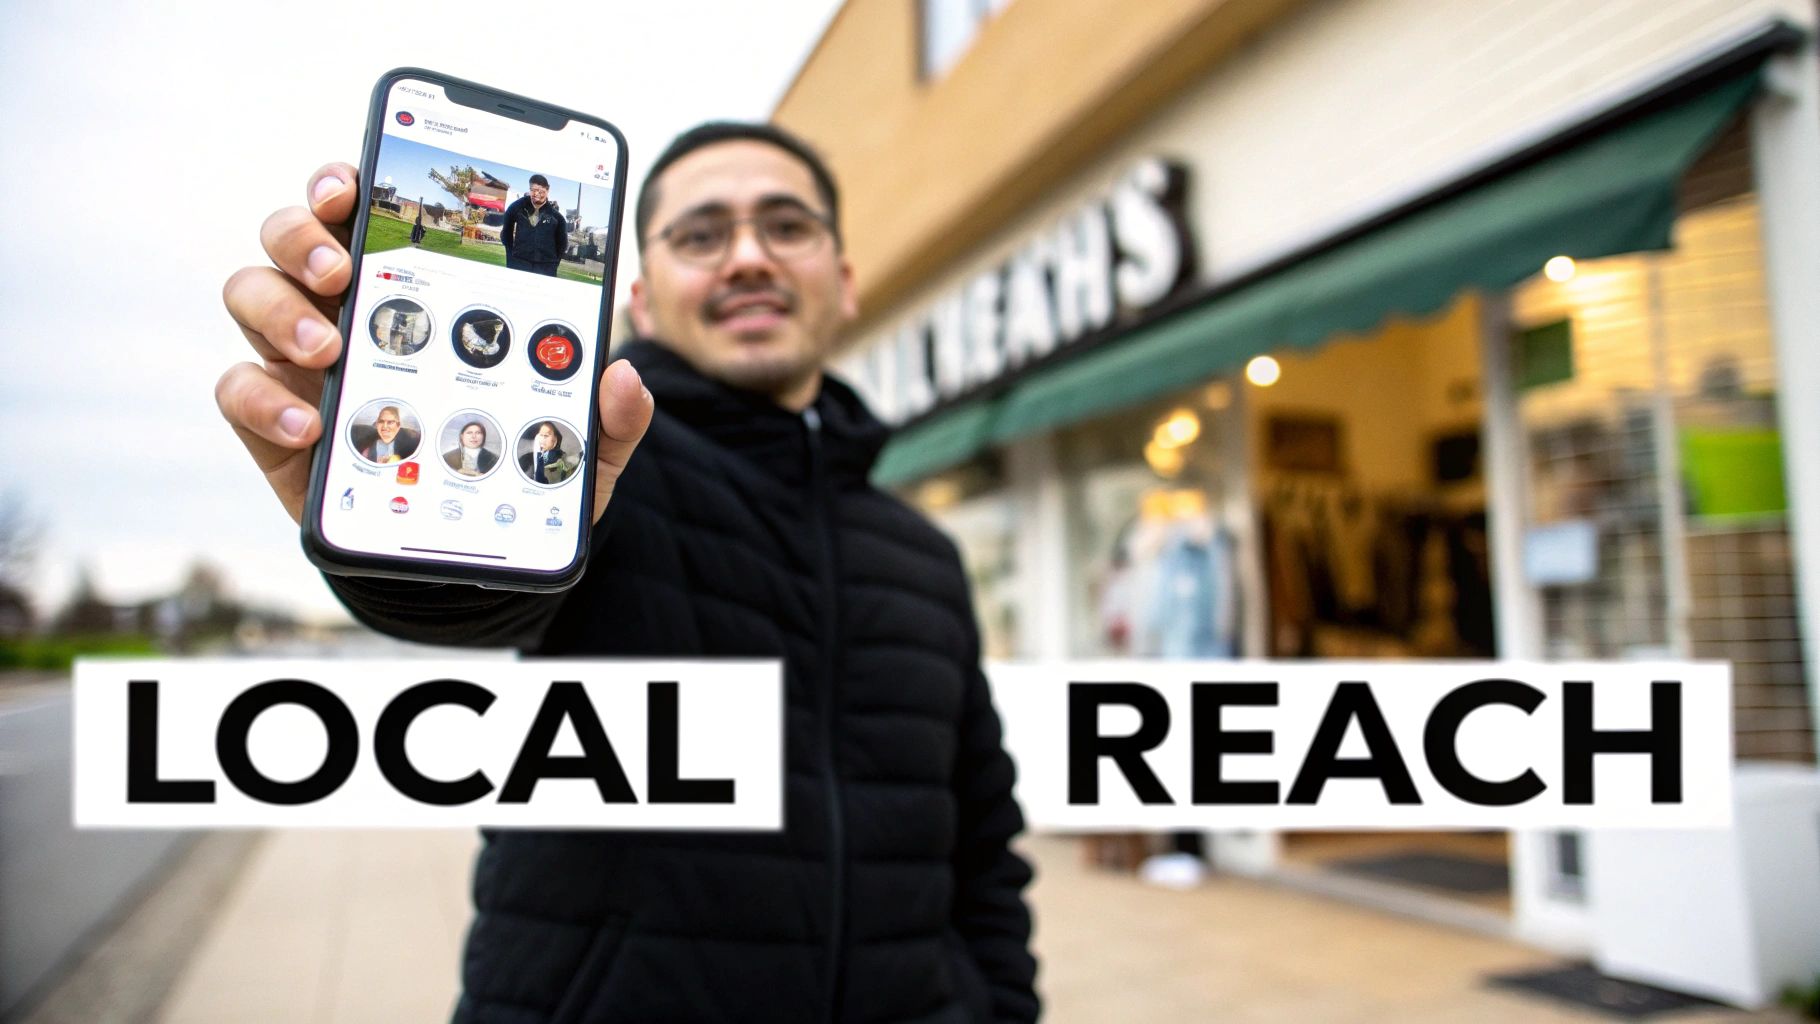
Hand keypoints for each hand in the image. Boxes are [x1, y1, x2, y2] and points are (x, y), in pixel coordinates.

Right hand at [218, 163, 651, 526]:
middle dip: (304, 235)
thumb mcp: (574, 449)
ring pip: (251, 293)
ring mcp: (303, 363)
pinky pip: (239, 388)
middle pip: (291, 236)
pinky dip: (264, 401)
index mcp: (414, 293)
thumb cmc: (511, 474)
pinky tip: (309, 426)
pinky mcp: (276, 422)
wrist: (462, 551)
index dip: (345, 183)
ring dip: (280, 309)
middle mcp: (345, 310)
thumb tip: (625, 378)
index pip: (364, 214)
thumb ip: (609, 417)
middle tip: (341, 272)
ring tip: (329, 351)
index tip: (353, 183)